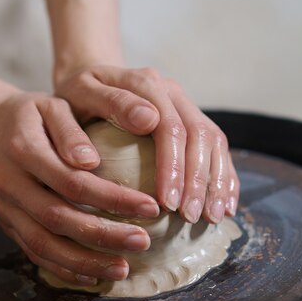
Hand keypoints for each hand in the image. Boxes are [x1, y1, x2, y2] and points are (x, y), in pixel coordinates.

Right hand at [0, 89, 159, 285]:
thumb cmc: (31, 113)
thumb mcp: (52, 105)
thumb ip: (70, 131)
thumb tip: (92, 162)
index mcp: (23, 150)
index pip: (72, 181)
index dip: (112, 198)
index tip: (150, 207)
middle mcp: (10, 183)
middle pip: (58, 218)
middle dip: (103, 235)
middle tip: (143, 242)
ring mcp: (6, 208)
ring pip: (44, 244)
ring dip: (85, 261)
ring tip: (123, 269)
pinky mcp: (8, 224)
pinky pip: (34, 253)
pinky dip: (64, 268)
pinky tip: (94, 275)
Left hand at [55, 65, 239, 223]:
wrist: (86, 82)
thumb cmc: (76, 96)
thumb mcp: (79, 93)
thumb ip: (109, 103)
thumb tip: (147, 121)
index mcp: (146, 83)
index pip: (169, 127)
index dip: (172, 167)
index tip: (166, 204)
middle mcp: (172, 92)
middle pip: (199, 136)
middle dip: (197, 181)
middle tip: (189, 217)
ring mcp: (185, 106)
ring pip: (214, 143)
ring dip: (215, 183)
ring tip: (210, 218)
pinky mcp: (191, 121)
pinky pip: (217, 149)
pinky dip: (225, 178)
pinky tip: (225, 206)